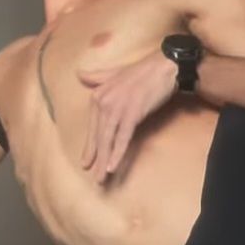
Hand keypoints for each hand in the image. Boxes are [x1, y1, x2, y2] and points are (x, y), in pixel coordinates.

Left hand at [78, 51, 177, 182]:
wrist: (165, 66)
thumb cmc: (144, 70)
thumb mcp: (116, 72)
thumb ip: (98, 76)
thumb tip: (79, 74)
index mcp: (99, 93)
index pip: (93, 125)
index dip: (90, 144)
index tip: (87, 160)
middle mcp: (104, 101)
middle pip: (98, 135)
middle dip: (95, 157)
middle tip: (92, 174)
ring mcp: (117, 108)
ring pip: (107, 139)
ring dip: (104, 160)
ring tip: (101, 178)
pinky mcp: (131, 114)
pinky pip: (122, 138)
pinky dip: (117, 153)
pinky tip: (112, 167)